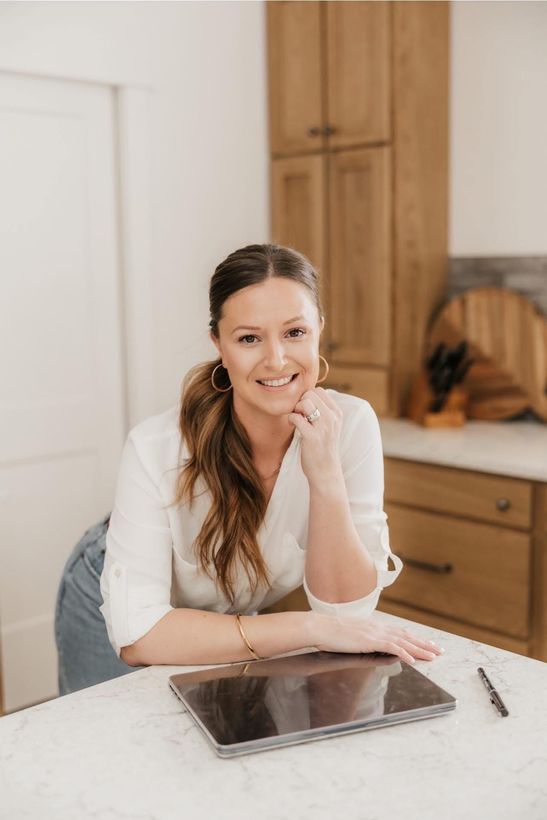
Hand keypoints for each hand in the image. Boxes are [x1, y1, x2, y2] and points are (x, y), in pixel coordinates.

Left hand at [287, 387, 342, 484]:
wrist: (326, 472)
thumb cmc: (323, 449)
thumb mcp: (329, 427)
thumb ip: (323, 411)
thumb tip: (305, 396)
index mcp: (337, 413)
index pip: (319, 391)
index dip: (308, 398)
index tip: (306, 410)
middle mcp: (332, 418)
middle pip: (310, 394)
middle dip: (301, 402)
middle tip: (300, 415)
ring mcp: (323, 427)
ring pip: (304, 402)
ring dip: (296, 409)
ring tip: (298, 420)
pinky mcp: (312, 437)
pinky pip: (296, 417)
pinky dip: (291, 419)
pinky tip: (293, 426)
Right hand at [306, 612, 444, 663]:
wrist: (320, 627)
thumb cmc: (331, 633)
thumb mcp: (351, 635)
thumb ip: (363, 638)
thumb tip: (368, 644)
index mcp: (374, 627)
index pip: (399, 632)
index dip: (414, 638)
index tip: (426, 643)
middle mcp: (378, 628)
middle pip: (406, 636)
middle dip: (424, 644)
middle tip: (439, 650)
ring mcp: (375, 634)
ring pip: (403, 641)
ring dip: (420, 649)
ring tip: (433, 656)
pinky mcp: (370, 641)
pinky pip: (392, 647)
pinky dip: (404, 653)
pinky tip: (413, 660)